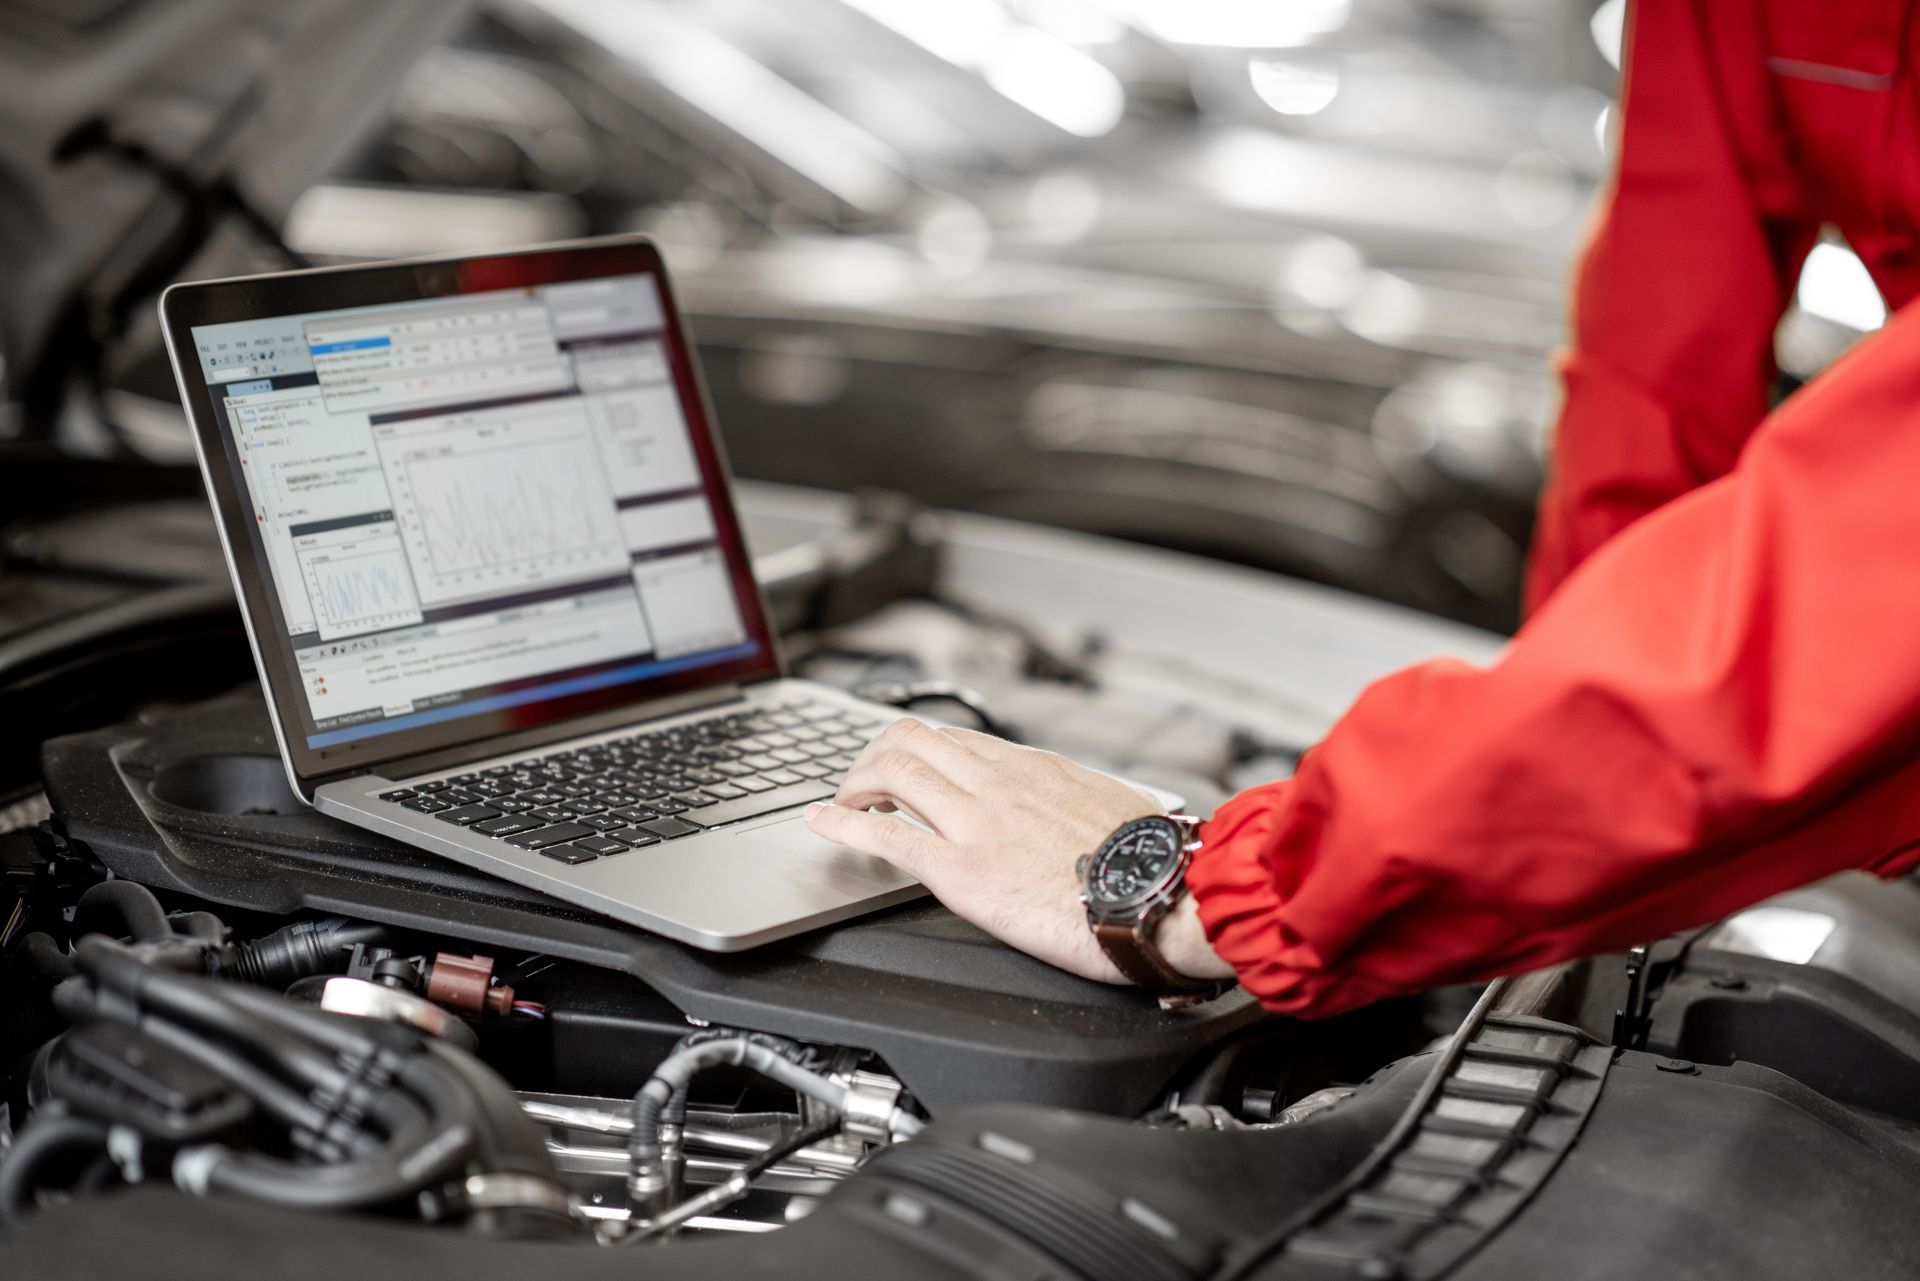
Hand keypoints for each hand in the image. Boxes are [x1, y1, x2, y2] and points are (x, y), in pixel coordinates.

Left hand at [803, 719, 1232, 985]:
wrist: (1165, 896)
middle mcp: (999, 782)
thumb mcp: (1113, 809)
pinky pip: (885, 833)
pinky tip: (823, 822)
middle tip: (862, 784)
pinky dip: (842, 821)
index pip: (958, 738)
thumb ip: (1078, 801)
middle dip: (874, 755)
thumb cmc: (1151, 864)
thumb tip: (1079, 812)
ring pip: (892, 768)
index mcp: (1035, 768)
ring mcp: (977, 822)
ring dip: (855, 781)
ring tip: (843, 802)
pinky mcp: (963, 870)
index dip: (919, 748)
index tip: (903, 764)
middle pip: (914, 739)